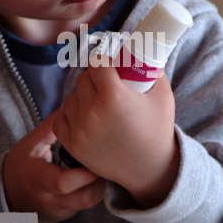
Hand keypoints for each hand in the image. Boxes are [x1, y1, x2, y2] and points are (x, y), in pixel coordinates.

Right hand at [3, 111, 104, 222]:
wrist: (7, 194)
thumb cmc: (21, 165)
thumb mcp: (31, 144)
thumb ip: (50, 127)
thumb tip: (67, 106)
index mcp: (39, 179)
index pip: (63, 182)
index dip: (84, 173)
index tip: (97, 156)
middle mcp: (50, 199)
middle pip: (83, 199)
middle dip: (102, 182)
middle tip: (112, 162)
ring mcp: (60, 210)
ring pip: (88, 204)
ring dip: (102, 187)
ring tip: (110, 166)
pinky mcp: (66, 214)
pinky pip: (85, 205)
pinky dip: (96, 191)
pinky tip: (103, 176)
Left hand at [53, 56, 178, 208]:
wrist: (150, 169)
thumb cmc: (158, 130)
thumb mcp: (163, 96)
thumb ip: (152, 71)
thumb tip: (141, 54)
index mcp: (113, 96)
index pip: (96, 63)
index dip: (104, 62)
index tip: (110, 67)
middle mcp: (92, 112)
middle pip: (82, 79)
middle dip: (94, 79)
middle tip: (106, 86)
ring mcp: (79, 130)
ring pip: (70, 98)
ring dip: (81, 97)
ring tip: (97, 105)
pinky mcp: (72, 145)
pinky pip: (59, 120)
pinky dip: (69, 116)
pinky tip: (82, 117)